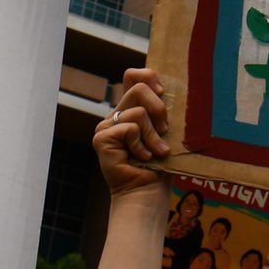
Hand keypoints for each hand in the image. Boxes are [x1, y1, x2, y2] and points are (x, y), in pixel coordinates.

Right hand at [94, 68, 172, 197]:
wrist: (148, 192)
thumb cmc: (161, 164)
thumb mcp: (166, 130)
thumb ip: (162, 109)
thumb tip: (167, 89)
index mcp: (131, 109)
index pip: (133, 75)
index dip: (149, 77)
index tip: (163, 94)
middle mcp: (117, 114)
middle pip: (139, 88)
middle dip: (159, 109)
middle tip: (165, 131)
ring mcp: (106, 126)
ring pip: (138, 111)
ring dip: (154, 135)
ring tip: (156, 151)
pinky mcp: (102, 138)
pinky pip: (130, 128)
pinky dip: (142, 145)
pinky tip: (142, 158)